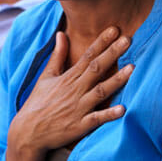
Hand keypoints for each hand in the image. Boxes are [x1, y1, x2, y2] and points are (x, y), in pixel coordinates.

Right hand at [6, 26, 132, 160]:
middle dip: (113, 53)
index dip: (101, 42)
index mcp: (68, 77)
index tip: (114, 29)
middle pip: (97, 68)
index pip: (88, 55)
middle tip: (128, 39)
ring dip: (117, 80)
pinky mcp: (80, 126)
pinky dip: (109, 114)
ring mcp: (79, 108)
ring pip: (101, 91)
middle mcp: (75, 90)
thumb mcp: (46, 75)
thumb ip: (58, 55)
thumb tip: (61, 33)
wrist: (29, 131)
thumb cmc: (38, 101)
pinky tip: (123, 109)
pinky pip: (97, 119)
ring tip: (132, 68)